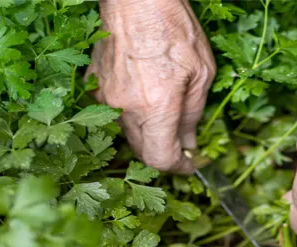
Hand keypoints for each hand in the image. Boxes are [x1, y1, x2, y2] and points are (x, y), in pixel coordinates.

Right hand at [88, 0, 215, 173]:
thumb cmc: (173, 28)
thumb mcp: (201, 73)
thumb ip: (194, 114)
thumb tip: (190, 141)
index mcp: (156, 107)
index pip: (161, 159)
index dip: (180, 168)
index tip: (192, 163)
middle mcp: (126, 108)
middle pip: (143, 152)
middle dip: (165, 153)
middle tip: (184, 142)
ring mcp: (106, 97)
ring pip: (128, 134)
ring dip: (148, 135)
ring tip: (167, 117)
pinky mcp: (95, 85)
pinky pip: (113, 113)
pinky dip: (132, 116)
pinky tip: (146, 99)